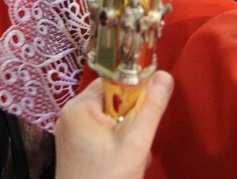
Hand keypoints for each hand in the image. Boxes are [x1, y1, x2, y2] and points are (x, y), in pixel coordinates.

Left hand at [55, 71, 173, 178]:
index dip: (135, 91)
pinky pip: (102, 132)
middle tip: (138, 141)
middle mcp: (71, 114)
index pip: (114, 81)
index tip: (149, 110)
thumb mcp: (135, 143)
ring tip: (131, 157)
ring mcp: (71, 132)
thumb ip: (151, 108)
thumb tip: (165, 75)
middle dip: (133, 118)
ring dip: (128, 133)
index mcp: (79, 107)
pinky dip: (117, 143)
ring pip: (111, 118)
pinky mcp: (75, 147)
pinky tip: (123, 162)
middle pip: (113, 99)